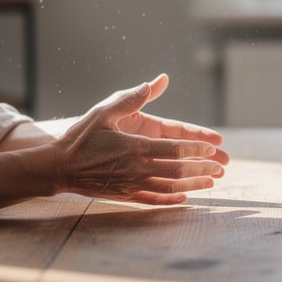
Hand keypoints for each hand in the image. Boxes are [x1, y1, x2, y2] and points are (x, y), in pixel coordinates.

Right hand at [54, 74, 226, 204]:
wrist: (58, 167)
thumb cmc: (81, 137)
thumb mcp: (104, 112)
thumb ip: (132, 98)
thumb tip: (157, 80)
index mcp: (134, 147)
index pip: (174, 149)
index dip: (197, 149)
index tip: (213, 147)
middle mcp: (136, 168)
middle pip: (178, 170)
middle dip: (203, 169)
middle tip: (223, 167)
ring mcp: (131, 185)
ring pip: (170, 187)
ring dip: (194, 185)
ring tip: (212, 183)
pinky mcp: (125, 196)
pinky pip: (154, 200)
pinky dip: (172, 199)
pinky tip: (185, 198)